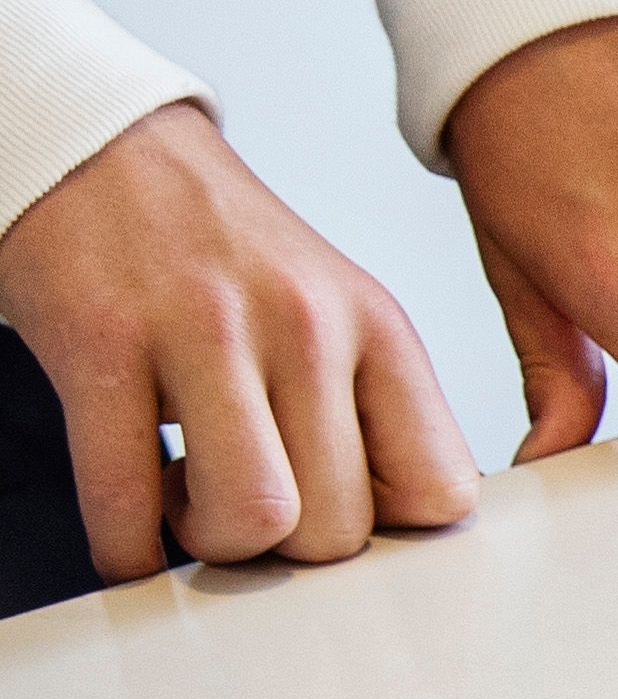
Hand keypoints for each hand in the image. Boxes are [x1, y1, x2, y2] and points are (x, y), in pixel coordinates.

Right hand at [0, 100, 474, 579]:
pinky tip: (127, 532)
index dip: (390, 531)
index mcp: (375, 325)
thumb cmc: (215, 249)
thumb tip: (393, 526)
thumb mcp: (332, 308)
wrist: (96, 148)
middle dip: (287, 551)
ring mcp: (202, 331)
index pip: (440, 490)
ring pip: (254, 518)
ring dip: (213, 544)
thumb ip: (370, 407)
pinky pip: (123, 498)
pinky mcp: (100, 339)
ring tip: (187, 502)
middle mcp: (304, 326)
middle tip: (247, 508)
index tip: (342, 518)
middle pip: (338, 527)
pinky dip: (125, 547)